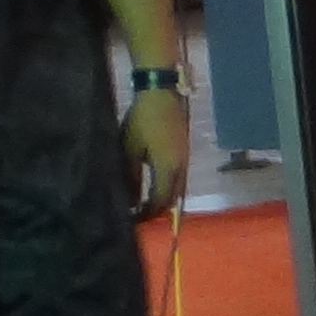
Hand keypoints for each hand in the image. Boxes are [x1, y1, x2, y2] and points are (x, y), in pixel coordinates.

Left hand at [122, 86, 186, 218]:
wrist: (162, 94)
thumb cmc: (143, 120)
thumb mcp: (130, 149)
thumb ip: (131, 177)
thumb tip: (131, 201)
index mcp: (168, 168)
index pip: (160, 201)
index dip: (147, 214)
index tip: (132, 220)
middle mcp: (181, 167)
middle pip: (173, 199)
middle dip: (157, 210)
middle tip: (139, 216)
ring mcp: (185, 159)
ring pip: (178, 189)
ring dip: (164, 199)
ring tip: (145, 204)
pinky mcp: (184, 152)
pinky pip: (178, 178)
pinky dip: (167, 188)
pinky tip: (154, 186)